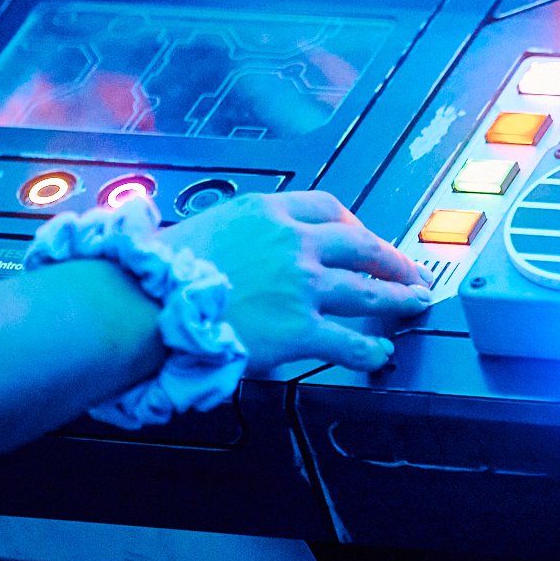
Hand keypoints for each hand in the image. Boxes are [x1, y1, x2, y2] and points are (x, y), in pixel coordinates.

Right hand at [161, 190, 431, 373]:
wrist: (146, 303)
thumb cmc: (160, 271)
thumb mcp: (206, 226)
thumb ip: (240, 234)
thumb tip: (247, 247)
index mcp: (267, 212)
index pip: (327, 207)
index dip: (352, 223)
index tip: (362, 234)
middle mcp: (293, 243)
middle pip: (360, 244)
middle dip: (390, 259)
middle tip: (408, 269)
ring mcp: (302, 286)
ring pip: (366, 290)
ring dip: (396, 298)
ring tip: (414, 304)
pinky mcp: (300, 329)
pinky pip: (348, 340)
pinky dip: (370, 349)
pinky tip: (381, 353)